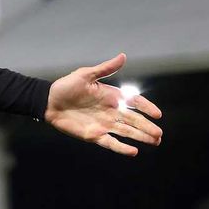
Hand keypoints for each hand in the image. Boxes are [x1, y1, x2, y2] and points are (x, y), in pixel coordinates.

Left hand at [44, 53, 162, 156]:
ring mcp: (103, 124)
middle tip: (160, 134)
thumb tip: (123, 56)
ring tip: (155, 141)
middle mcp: (111, 111)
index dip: (146, 108)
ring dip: (141, 137)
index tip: (157, 115)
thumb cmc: (66, 86)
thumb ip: (105, 68)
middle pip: (134, 121)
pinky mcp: (94, 135)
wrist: (48, 101)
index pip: (134, 102)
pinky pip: (111, 142)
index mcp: (112, 96)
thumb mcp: (86, 75)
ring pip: (127, 132)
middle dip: (148, 127)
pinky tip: (134, 151)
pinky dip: (122, 148)